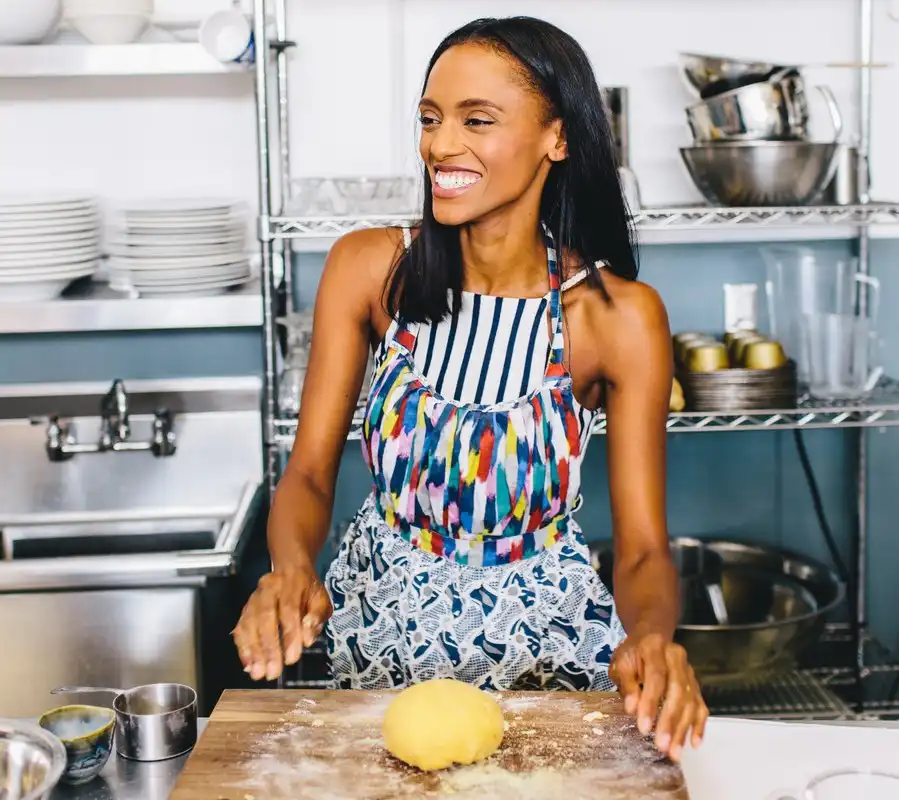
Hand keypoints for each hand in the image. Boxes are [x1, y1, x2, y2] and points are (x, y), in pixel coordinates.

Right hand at [232, 563, 332, 681]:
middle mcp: (268, 588)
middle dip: (268, 647)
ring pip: (249, 623)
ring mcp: (254, 598)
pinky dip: (243, 648)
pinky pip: (240, 628)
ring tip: (258, 672)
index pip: (289, 609)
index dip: (290, 635)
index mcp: (291, 583)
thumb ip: (317, 618)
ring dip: (253, 650)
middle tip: (272, 672)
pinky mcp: (245, 608)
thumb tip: (307, 640)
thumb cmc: (308, 589)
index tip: (292, 658)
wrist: (290, 569)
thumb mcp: (322, 599)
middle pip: (265, 617)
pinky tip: (248, 665)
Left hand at [608, 633, 708, 761]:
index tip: (644, 727)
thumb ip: (627, 684)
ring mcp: (689, 671)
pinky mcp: (696, 684)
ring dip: (683, 729)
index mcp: (655, 647)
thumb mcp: (621, 662)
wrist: (651, 638)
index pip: (656, 677)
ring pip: (691, 701)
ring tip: (674, 752)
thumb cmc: (633, 653)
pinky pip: (701, 706)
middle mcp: (677, 657)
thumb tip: (632, 709)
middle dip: (670, 721)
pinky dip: (699, 725)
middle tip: (662, 745)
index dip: (650, 703)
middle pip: (677, 691)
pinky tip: (694, 743)